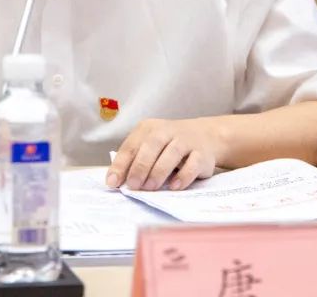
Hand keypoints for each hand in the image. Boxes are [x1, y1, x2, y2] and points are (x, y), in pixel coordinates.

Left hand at [106, 118, 220, 190]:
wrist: (204, 136)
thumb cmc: (168, 146)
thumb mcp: (149, 147)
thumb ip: (135, 160)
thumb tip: (118, 182)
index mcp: (148, 129)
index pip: (131, 146)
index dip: (120, 164)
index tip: (113, 182)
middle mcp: (166, 131)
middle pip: (151, 145)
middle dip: (140, 167)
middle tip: (133, 185)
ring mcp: (186, 140)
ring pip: (172, 152)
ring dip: (159, 171)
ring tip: (150, 187)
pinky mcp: (202, 153)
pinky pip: (193, 164)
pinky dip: (183, 176)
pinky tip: (174, 186)